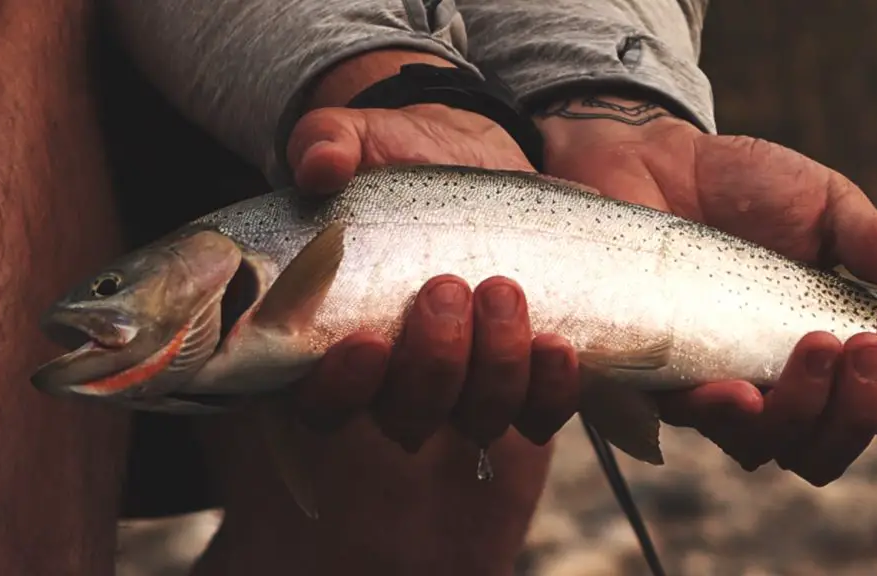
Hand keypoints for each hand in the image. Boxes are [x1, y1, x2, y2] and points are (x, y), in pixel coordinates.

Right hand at [283, 51, 578, 451]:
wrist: (470, 158)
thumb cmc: (398, 160)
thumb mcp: (359, 139)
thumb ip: (324, 143)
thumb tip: (319, 164)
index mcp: (339, 340)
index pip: (323, 402)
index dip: (342, 388)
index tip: (368, 341)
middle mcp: (401, 379)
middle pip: (408, 417)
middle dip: (433, 363)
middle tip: (446, 289)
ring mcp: (467, 385)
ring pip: (478, 417)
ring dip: (495, 367)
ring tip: (502, 291)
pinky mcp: (526, 377)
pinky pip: (541, 412)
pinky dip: (552, 388)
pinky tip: (557, 345)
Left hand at [536, 95, 876, 484]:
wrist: (654, 161)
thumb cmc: (741, 189)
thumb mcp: (823, 206)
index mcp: (823, 350)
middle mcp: (771, 382)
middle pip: (822, 449)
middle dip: (858, 410)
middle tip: (862, 343)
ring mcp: (712, 384)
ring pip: (762, 447)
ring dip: (803, 411)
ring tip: (816, 346)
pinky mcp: (654, 375)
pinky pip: (687, 420)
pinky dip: (722, 413)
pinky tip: (739, 388)